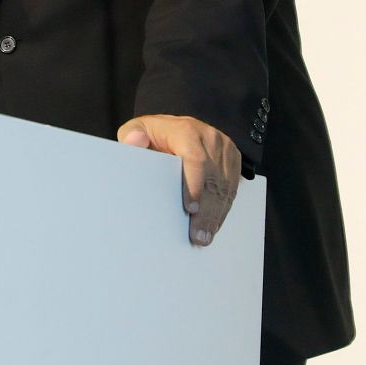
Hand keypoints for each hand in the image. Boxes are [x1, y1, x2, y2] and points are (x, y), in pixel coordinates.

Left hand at [116, 114, 241, 246]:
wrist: (177, 127)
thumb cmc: (155, 134)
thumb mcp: (138, 128)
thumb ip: (132, 136)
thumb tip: (134, 142)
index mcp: (186, 130)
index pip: (195, 159)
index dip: (194, 185)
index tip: (190, 209)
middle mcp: (210, 138)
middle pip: (212, 179)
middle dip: (206, 211)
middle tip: (198, 236)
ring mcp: (225, 150)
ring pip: (225, 187)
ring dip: (216, 215)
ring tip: (205, 237)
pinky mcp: (233, 161)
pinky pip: (232, 189)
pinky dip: (222, 209)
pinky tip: (213, 225)